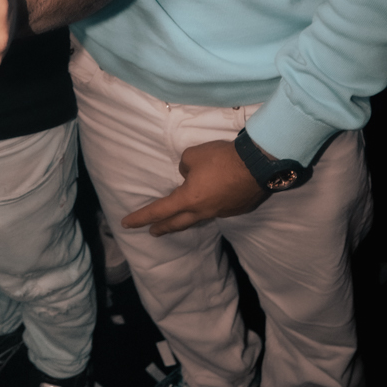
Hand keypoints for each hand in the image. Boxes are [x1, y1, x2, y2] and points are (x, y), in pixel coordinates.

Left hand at [122, 138, 265, 235]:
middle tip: (152, 232)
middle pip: (177, 223)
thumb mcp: (193, 155)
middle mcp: (203, 211)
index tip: (127, 224)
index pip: (158, 211)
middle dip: (162, 227)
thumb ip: (185, 167)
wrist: (259, 164)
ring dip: (185, 217)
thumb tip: (188, 174)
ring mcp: (221, 212)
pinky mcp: (236, 209)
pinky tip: (212, 198)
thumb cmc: (222, 158)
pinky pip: (216, 209)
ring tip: (179, 216)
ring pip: (198, 217)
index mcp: (189, 199)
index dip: (141, 217)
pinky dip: (208, 206)